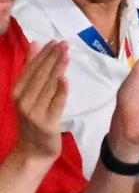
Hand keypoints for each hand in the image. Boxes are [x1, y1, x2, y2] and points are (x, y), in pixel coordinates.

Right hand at [12, 41, 68, 164]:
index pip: (31, 69)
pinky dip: (60, 91)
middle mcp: (23, 101)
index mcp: (17, 92)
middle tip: (64, 43)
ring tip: (66, 54)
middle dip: (52, 58)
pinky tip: (65, 79)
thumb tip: (35, 44)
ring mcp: (34, 112)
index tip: (54, 41)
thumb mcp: (29, 94)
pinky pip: (55, 104)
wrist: (32, 151)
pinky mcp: (48, 123)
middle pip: (40, 76)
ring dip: (57, 69)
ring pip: (48, 87)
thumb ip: (32, 69)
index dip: (43, 55)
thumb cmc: (33, 119)